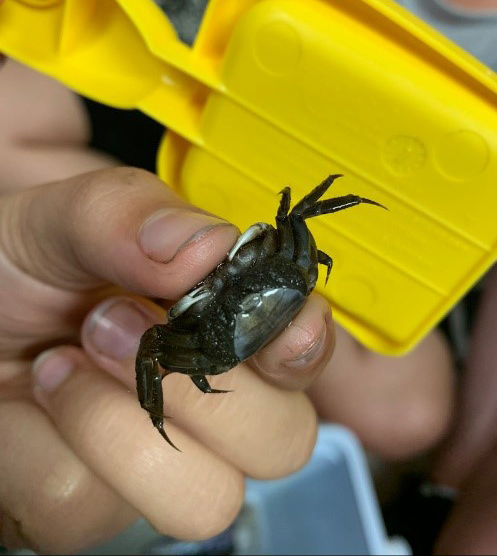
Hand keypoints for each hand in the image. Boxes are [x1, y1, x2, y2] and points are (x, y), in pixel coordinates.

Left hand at [0, 167, 333, 553]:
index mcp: (222, 323)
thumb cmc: (16, 260)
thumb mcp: (61, 218)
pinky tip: (34, 404)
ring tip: (62, 364)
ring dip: (117, 425)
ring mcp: (156, 461)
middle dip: (201, 389)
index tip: (284, 334)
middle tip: (112, 321)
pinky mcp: (89, 509)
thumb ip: (128, 213)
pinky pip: (90, 511)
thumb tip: (207, 247)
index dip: (307, 347)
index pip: (304, 351)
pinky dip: (46, 447)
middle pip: (283, 442)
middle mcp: (209, 399)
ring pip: (202, 498)